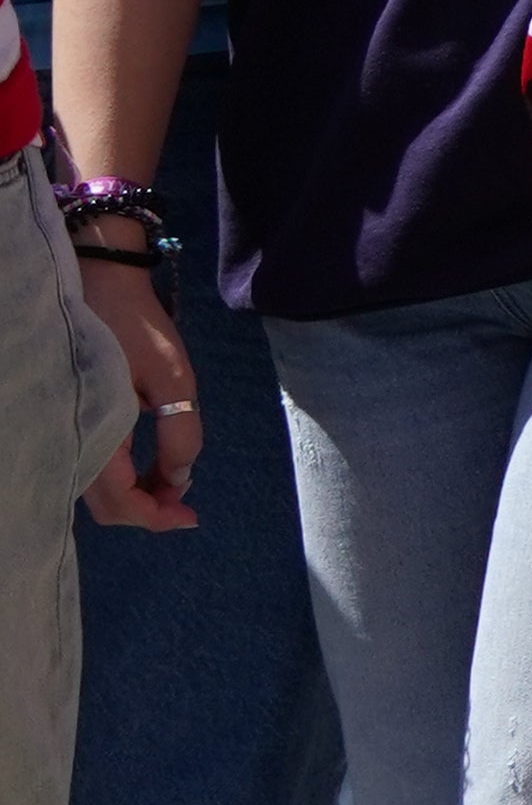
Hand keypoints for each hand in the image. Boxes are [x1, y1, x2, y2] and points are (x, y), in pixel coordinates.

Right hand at [73, 252, 193, 530]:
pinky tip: (149, 471)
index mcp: (94, 431)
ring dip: (135, 497)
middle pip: (105, 505)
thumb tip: (179, 481)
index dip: (155, 519)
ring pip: (96, 488)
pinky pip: (91, 465)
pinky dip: (121, 478)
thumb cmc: (137, 328)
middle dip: (147, 512)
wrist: (101, 285)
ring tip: (172, 489)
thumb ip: (180, 435)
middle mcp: (71, 437)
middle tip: (186, 509)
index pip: (118, 502)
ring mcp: (68, 427)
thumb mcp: (173, 380)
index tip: (190, 518)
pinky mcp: (73, 416)